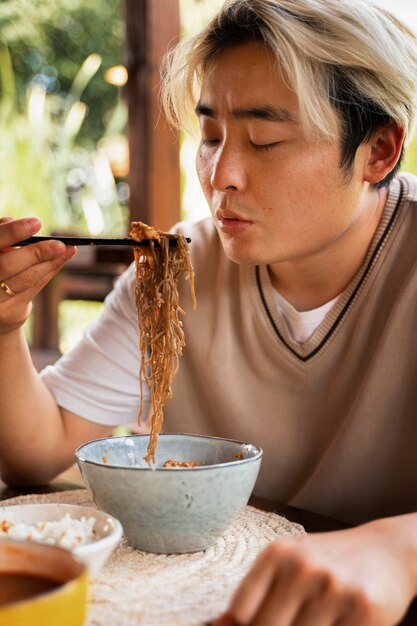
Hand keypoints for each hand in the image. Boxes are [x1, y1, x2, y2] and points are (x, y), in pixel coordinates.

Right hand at [0, 217, 75, 333]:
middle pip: (6, 266)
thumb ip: (4, 235)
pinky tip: (63, 258)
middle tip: (59, 245)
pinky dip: (50, 270)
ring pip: (24, 279)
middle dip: (36, 253)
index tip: (36, 223)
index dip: (12, 233)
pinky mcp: (9, 312)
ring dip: (50, 262)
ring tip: (68, 249)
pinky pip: (34, 288)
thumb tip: (28, 226)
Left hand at [213, 517, 416, 625]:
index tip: (264, 622)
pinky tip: (338, 622)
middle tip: (297, 617)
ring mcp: (332, 588)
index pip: (241, 613)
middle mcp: (302, 566)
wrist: (386, 550)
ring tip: (319, 617)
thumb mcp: (288, 566)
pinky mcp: (362, 608)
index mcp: (277, 553)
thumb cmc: (328, 562)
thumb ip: (255, 596)